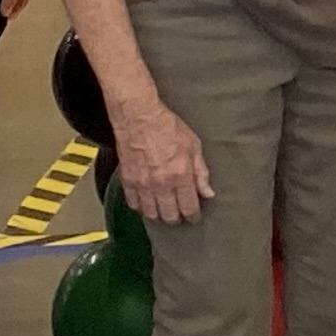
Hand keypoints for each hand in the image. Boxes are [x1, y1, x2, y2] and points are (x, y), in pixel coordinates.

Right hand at [114, 96, 214, 224]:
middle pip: (169, 215)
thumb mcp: (194, 146)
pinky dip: (140, 206)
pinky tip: (146, 202)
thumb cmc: (166, 127)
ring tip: (164, 209)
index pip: (188, 207)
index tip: (194, 216)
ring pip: (151, 213)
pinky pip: (133, 204)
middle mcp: (161, 184)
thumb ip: (201, 172)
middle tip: (180, 214)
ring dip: (159, 214)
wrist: (139, 118)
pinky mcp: (128, 181)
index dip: (193, 216)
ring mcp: (142, 184)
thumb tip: (207, 191)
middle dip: (177, 218)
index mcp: (180, 176)